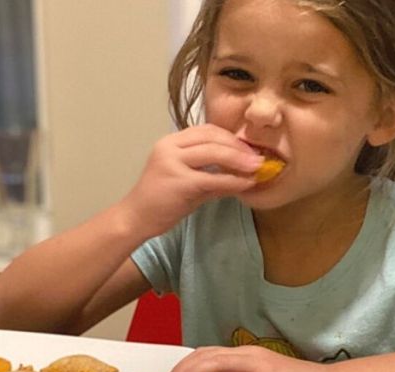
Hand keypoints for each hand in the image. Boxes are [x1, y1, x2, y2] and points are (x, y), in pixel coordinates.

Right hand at [119, 124, 262, 237]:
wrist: (136, 218)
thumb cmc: (161, 202)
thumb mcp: (187, 182)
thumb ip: (212, 176)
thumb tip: (242, 176)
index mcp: (170, 142)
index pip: (206, 130)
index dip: (230, 137)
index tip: (248, 148)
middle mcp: (170, 147)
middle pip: (212, 137)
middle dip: (239, 146)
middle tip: (258, 157)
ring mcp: (172, 162)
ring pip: (214, 153)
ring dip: (240, 159)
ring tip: (258, 167)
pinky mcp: (179, 182)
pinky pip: (213, 178)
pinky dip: (234, 180)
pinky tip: (246, 184)